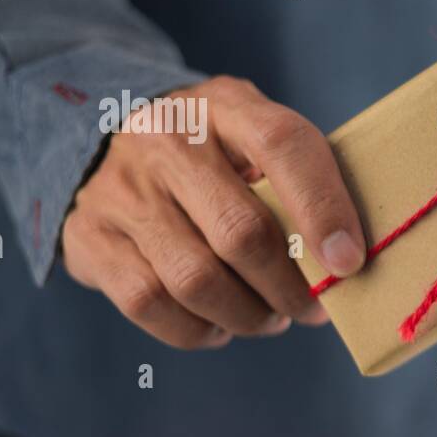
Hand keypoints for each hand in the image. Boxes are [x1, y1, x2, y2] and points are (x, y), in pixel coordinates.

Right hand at [61, 76, 366, 348]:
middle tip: (312, 308)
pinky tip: (219, 324)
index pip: (283, 146)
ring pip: (196, 280)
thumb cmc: (214, 152)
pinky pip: (151, 304)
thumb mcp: (254, 137)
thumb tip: (348, 261)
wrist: (105, 136)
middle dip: (290, 288)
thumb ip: (301, 181)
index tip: (349, 263)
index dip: (323, 210)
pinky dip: (197, 330)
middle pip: (241, 232)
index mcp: (226, 106)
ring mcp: (120, 189)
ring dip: (248, 316)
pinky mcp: (87, 237)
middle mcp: (166, 140)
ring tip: (270, 318)